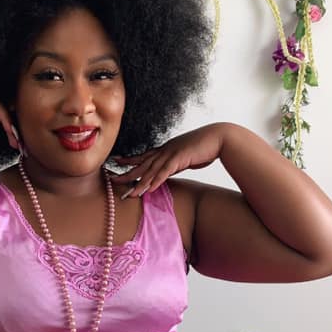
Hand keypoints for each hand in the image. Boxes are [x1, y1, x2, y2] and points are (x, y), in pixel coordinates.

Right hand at [0, 83, 18, 150]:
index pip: (0, 126)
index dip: (9, 137)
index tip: (16, 149)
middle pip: (5, 120)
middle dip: (15, 134)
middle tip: (22, 148)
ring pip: (5, 115)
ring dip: (12, 129)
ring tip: (17, 142)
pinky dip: (6, 120)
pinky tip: (10, 131)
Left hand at [111, 124, 225, 196]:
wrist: (219, 138)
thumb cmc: (205, 147)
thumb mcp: (185, 156)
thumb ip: (175, 163)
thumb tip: (168, 170)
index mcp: (166, 149)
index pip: (144, 155)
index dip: (130, 159)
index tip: (116, 161)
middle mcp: (165, 150)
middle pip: (143, 164)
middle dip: (127, 173)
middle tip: (112, 180)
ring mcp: (172, 153)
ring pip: (152, 170)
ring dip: (140, 183)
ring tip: (129, 194)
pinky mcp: (180, 158)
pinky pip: (165, 171)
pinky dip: (156, 180)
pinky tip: (148, 189)